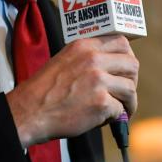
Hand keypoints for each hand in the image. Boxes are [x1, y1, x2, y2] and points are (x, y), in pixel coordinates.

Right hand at [5, 35, 138, 146]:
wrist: (29, 112)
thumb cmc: (45, 90)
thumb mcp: (65, 60)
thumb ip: (87, 58)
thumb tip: (112, 66)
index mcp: (84, 46)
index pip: (121, 42)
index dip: (127, 58)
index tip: (126, 70)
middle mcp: (93, 59)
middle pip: (132, 64)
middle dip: (132, 80)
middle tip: (126, 92)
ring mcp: (98, 81)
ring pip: (130, 88)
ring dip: (129, 102)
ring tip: (122, 110)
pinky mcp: (101, 102)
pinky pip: (120, 109)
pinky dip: (115, 117)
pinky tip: (105, 120)